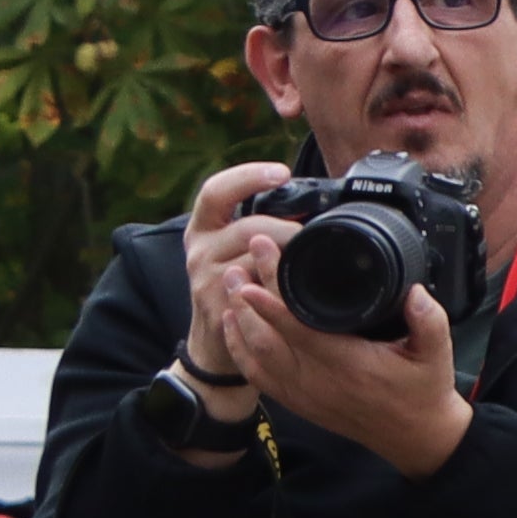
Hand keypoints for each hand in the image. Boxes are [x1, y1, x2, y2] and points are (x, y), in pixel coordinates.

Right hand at [168, 163, 296, 436]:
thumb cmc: (239, 288)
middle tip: (313, 237)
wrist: (215, 345)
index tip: (282, 172)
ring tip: (308, 265)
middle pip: (248, 226)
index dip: (248, 177)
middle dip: (288, 230)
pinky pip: (258, 291)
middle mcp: (200, 249)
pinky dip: (283, 288)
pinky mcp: (218, 306)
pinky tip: (300, 290)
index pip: (217, 191)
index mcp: (205, 227)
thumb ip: (265, 226)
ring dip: (289, 260)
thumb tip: (316, 205)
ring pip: (255, 258)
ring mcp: (205, 278)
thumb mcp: (238, 250)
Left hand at [243, 281, 474, 478]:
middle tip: (238, 265)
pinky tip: (232, 322)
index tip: (261, 265)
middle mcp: (320, 381)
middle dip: (247, 299)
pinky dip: (238, 347)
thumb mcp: (438, 354)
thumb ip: (429, 320)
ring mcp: (303, 393)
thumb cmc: (424, 390)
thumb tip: (415, 290)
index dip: (274, 298)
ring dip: (238, 318)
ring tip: (230, 283)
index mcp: (351, 365)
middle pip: (268, 336)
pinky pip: (256, 374)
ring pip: (255, 354)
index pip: (301, 327)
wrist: (414, 435)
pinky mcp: (296, 401)